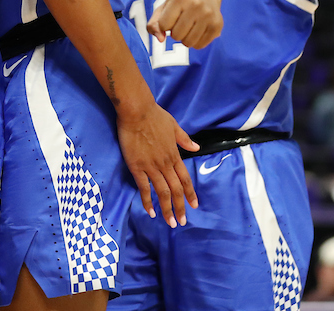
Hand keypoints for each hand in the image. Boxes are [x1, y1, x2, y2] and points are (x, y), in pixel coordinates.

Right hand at [116, 99, 198, 227]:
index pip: (185, 179)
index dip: (190, 193)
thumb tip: (196, 148)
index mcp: (174, 154)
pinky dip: (147, 201)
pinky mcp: (137, 166)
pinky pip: (144, 187)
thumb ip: (184, 139)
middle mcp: (165, 163)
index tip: (194, 206)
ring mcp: (151, 166)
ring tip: (170, 222)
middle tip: (181, 222)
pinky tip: (150, 211)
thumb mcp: (174, 126)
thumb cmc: (154, 115)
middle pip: (176, 190)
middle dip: (180, 207)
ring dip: (167, 209)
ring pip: (162, 192)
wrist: (136, 110)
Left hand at [148, 0, 224, 48]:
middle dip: (175, 33)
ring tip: (188, 27)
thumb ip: (153, 24)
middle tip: (180, 23)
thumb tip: (160, 39)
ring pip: (188, 43)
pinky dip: (195, 42)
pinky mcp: (217, 26)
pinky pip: (200, 46)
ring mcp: (209, 15)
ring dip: (185, 39)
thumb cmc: (180, 4)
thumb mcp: (163, 8)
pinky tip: (197, 30)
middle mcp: (196, 5)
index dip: (164, 25)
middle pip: (176, 36)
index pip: (164, 25)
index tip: (170, 18)